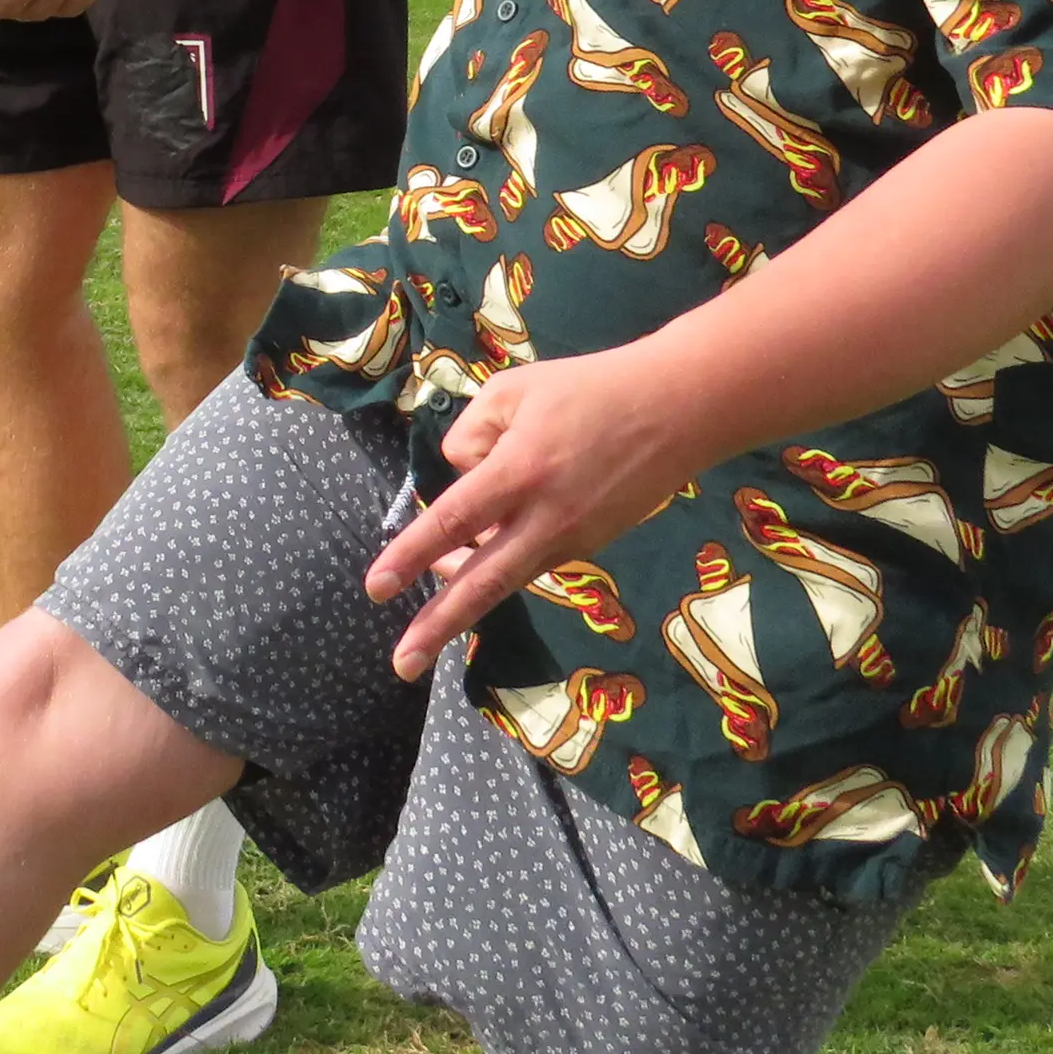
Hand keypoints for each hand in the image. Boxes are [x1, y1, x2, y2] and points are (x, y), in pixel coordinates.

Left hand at [364, 347, 695, 678]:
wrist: (677, 411)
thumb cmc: (588, 389)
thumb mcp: (513, 390)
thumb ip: (471, 434)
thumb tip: (458, 476)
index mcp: (521, 471)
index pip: (453, 521)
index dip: (411, 554)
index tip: (376, 587)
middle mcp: (546, 518)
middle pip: (483, 583)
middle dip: (438, 627)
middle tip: (401, 664)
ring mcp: (573, 539)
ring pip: (506, 575)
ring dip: (467, 584)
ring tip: (436, 571)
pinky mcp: (591, 547)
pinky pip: (533, 558)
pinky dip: (505, 553)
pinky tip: (495, 533)